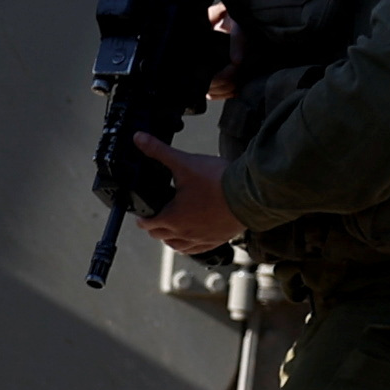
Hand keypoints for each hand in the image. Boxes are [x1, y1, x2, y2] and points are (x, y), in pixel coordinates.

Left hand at [130, 137, 239, 257]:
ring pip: (178, 246)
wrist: (250, 194)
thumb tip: (139, 139)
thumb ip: (159, 151)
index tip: (142, 213)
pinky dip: (190, 245)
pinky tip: (193, 236)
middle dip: (154, 227)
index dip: (141, 217)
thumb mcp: (184, 163)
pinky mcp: (218, 240)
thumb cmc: (218, 182)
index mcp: (173, 218)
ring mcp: (202, 239)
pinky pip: (198, 250)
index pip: (147, 224)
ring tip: (171, 228)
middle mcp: (185, 233)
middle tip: (155, 216)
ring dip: (171, 238)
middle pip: (160, 236)